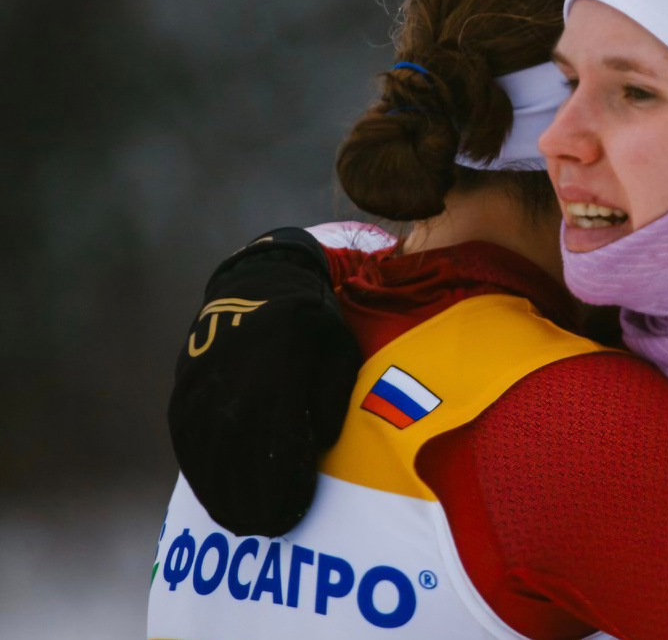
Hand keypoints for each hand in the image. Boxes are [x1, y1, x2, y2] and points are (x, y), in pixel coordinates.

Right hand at [169, 228, 361, 536]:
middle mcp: (231, 383)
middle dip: (252, 500)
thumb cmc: (312, 322)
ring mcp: (201, 386)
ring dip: (221, 493)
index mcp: (276, 373)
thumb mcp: (339, 351)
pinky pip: (185, 440)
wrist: (257, 283)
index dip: (283, 486)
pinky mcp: (183, 388)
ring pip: (205, 454)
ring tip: (241, 522)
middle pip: (236, 458)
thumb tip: (319, 444)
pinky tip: (213, 493)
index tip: (294, 515)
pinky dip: (199, 471)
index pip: (276, 446)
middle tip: (269, 529)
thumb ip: (332, 399)